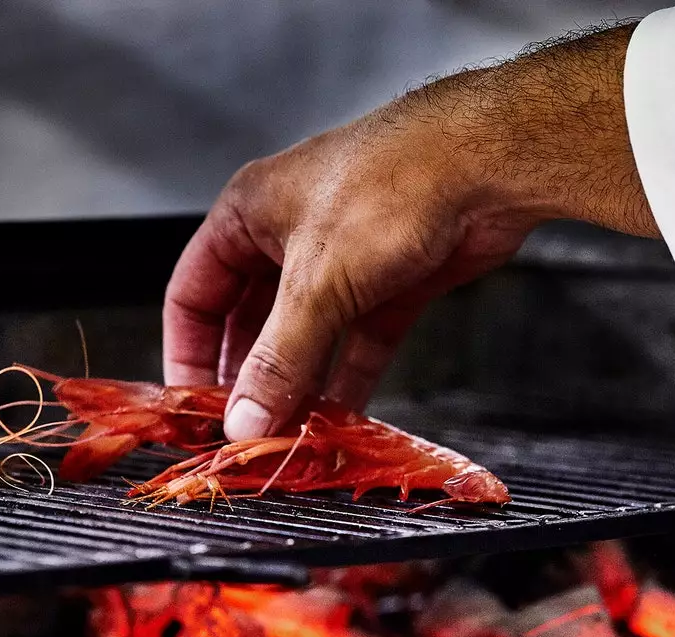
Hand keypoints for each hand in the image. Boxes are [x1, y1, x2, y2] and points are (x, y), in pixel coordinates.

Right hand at [163, 21, 658, 441]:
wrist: (487, 163)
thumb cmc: (396, 182)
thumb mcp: (319, 282)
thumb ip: (280, 358)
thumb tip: (246, 418)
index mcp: (250, 213)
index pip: (193, 292)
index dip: (188, 350)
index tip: (193, 403)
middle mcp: (291, 235)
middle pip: (251, 320)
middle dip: (251, 377)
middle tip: (246, 429)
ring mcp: (344, 260)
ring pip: (308, 337)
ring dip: (301, 385)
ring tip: (292, 435)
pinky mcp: (392, 282)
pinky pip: (357, 342)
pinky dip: (348, 380)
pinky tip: (340, 418)